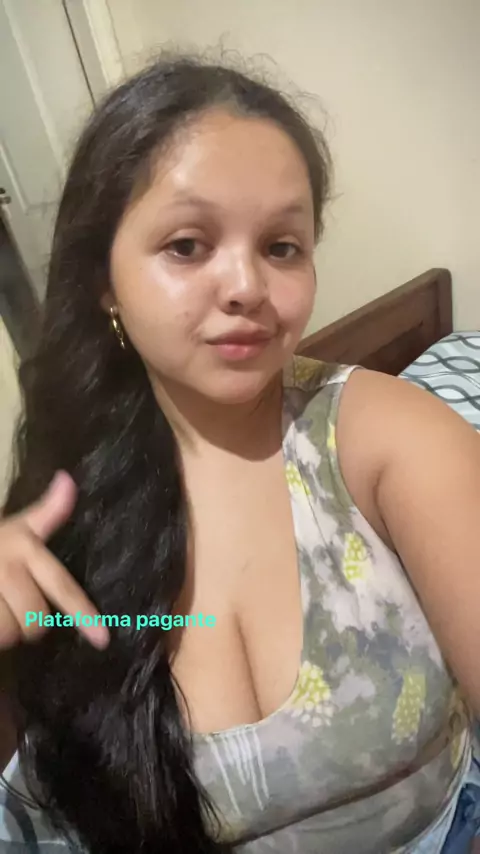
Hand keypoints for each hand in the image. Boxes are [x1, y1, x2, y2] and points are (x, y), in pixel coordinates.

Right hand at [0, 471, 108, 649]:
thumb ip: (47, 512)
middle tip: (13, 604)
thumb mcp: (16, 523)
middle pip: (36, 619)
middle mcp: (7, 569)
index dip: (83, 613)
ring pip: (10, 633)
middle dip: (29, 622)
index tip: (103, 639)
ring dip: (5, 631)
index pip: (61, 585)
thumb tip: (68, 480)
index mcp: (25, 549)